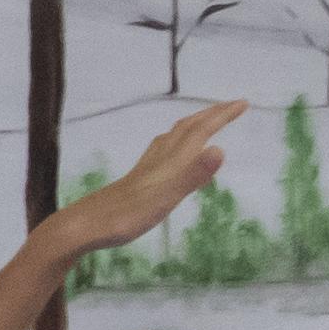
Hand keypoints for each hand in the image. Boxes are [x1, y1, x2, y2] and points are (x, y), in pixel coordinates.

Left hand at [34, 101, 239, 264]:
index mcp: (171, 161)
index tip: (243, 103)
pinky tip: (169, 151)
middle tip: (231, 106)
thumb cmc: (126, 216)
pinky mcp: (137, 178)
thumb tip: (220, 149)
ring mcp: (146, 167)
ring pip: (174, 136)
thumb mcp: (166, 199)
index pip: (201, 131)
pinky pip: (162, 150)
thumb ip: (193, 176)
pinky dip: (175, 141)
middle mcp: (159, 158)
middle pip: (188, 128)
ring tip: (205, 121)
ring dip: (193, 124)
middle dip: (211, 114)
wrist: (85, 225)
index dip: (222, 116)